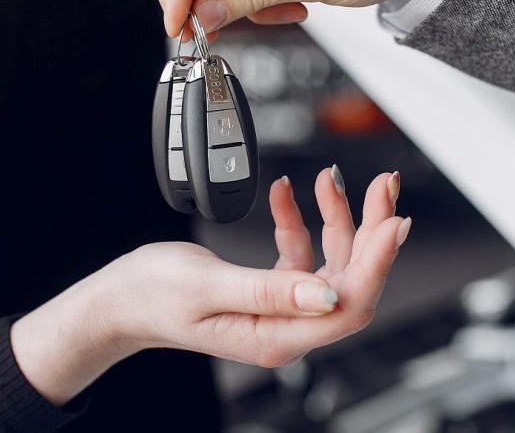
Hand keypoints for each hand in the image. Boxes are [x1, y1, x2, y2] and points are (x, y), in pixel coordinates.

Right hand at [10, 167, 410, 404]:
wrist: (119, 298)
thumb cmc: (151, 296)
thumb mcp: (207, 286)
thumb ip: (269, 290)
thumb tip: (329, 295)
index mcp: (276, 336)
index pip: (348, 304)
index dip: (378, 262)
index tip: (394, 220)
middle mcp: (285, 326)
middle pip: (350, 279)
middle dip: (370, 229)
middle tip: (383, 186)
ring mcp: (279, 307)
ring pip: (330, 262)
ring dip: (337, 218)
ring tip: (333, 177)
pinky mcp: (268, 289)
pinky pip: (299, 252)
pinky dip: (297, 220)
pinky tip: (286, 194)